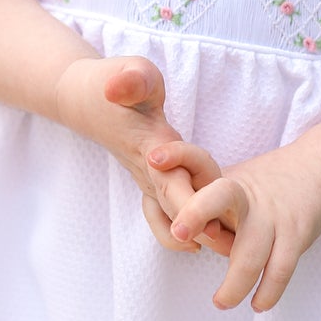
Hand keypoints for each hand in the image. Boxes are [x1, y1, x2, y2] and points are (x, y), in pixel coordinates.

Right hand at [53, 55, 224, 253]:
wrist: (87, 100)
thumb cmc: (117, 83)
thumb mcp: (130, 72)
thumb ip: (131, 79)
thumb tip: (118, 86)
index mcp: (151, 147)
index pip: (170, 183)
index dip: (189, 206)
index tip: (208, 227)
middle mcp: (150, 172)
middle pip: (177, 210)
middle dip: (203, 229)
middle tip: (232, 248)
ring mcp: (149, 180)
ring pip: (172, 218)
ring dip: (198, 234)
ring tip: (229, 248)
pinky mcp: (153, 182)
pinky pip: (166, 216)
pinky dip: (182, 232)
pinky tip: (205, 241)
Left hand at [151, 141, 320, 311]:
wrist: (319, 169)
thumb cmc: (262, 183)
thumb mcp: (229, 180)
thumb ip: (198, 199)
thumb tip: (164, 227)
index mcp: (224, 180)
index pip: (196, 161)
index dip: (177, 157)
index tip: (154, 160)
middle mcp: (245, 195)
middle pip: (220, 196)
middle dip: (197, 212)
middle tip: (179, 234)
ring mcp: (272, 214)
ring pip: (250, 252)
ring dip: (234, 283)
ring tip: (220, 302)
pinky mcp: (297, 233)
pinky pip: (281, 268)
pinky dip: (268, 291)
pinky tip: (258, 304)